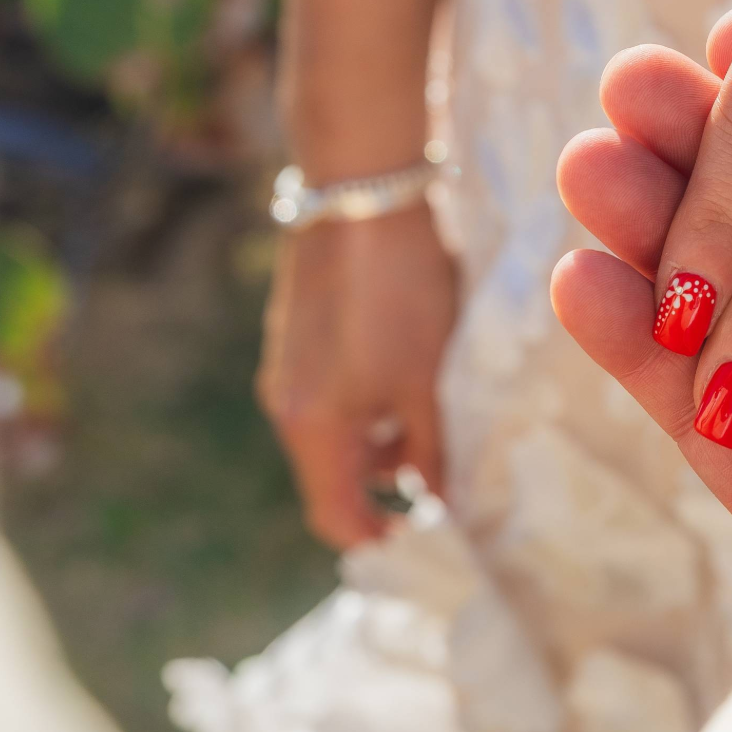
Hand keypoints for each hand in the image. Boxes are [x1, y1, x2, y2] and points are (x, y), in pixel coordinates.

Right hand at [257, 201, 459, 548]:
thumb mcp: (428, 383)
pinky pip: (332, 399)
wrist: (361, 190)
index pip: (335, 518)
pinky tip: (414, 383)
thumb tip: (440, 505)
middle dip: (386, 490)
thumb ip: (432, 453)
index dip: (378, 539)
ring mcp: (287, 368)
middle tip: (445, 486)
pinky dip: (370, 409)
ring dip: (383, 446)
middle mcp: (285, 405)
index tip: (423, 541)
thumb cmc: (399, 292)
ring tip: (438, 429)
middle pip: (334, 478)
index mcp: (311, 428)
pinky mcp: (297, 337)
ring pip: (337, 437)